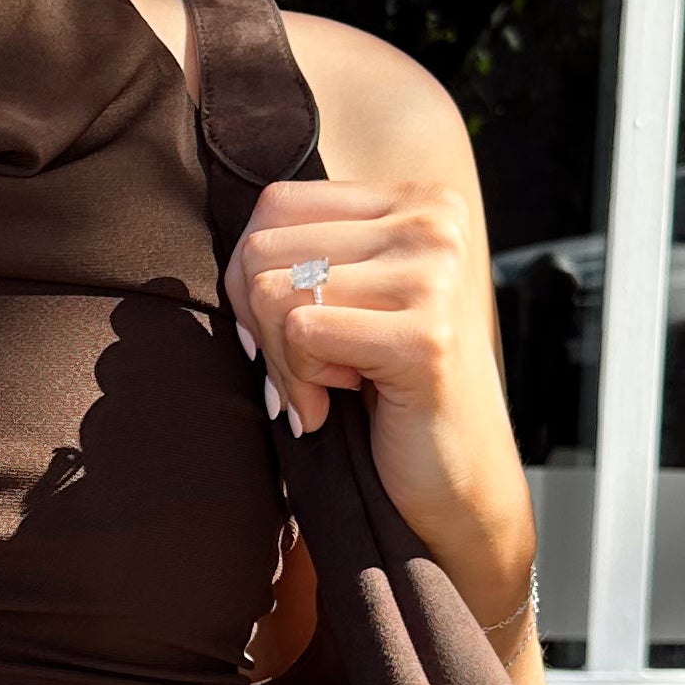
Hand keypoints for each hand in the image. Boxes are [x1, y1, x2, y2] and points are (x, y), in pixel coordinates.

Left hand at [226, 171, 537, 645]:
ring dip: (283, 361)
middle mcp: (434, 223)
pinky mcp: (424, 339)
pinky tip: (343, 402)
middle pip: (264, 248)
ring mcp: (435, 277)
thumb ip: (300, 254)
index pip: (276, 204)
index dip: (251, 276)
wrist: (456, 483)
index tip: (285, 332)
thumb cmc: (389, 391)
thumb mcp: (346, 300)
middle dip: (260, 325)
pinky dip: (303, 383)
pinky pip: (301, 334)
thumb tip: (228, 249)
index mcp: (417, 200)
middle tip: (305, 374)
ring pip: (272, 292)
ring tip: (329, 388)